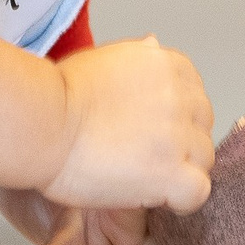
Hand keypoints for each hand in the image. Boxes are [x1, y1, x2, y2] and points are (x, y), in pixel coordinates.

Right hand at [40, 37, 213, 211]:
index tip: (144, 132)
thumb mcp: (103, 58)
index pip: (194, 98)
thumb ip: (137, 58)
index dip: (172, 121)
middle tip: (138, 157)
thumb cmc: (58, 96)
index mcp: (168, 64)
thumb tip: (154, 44)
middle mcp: (181, 95)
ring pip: (203, 161)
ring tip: (139, 177)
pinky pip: (197, 193)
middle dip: (177, 146)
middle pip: (201, 130)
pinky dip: (179, 200)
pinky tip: (153, 197)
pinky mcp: (173, 172)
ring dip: (178, 172)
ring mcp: (180, 135)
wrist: (41, 124)